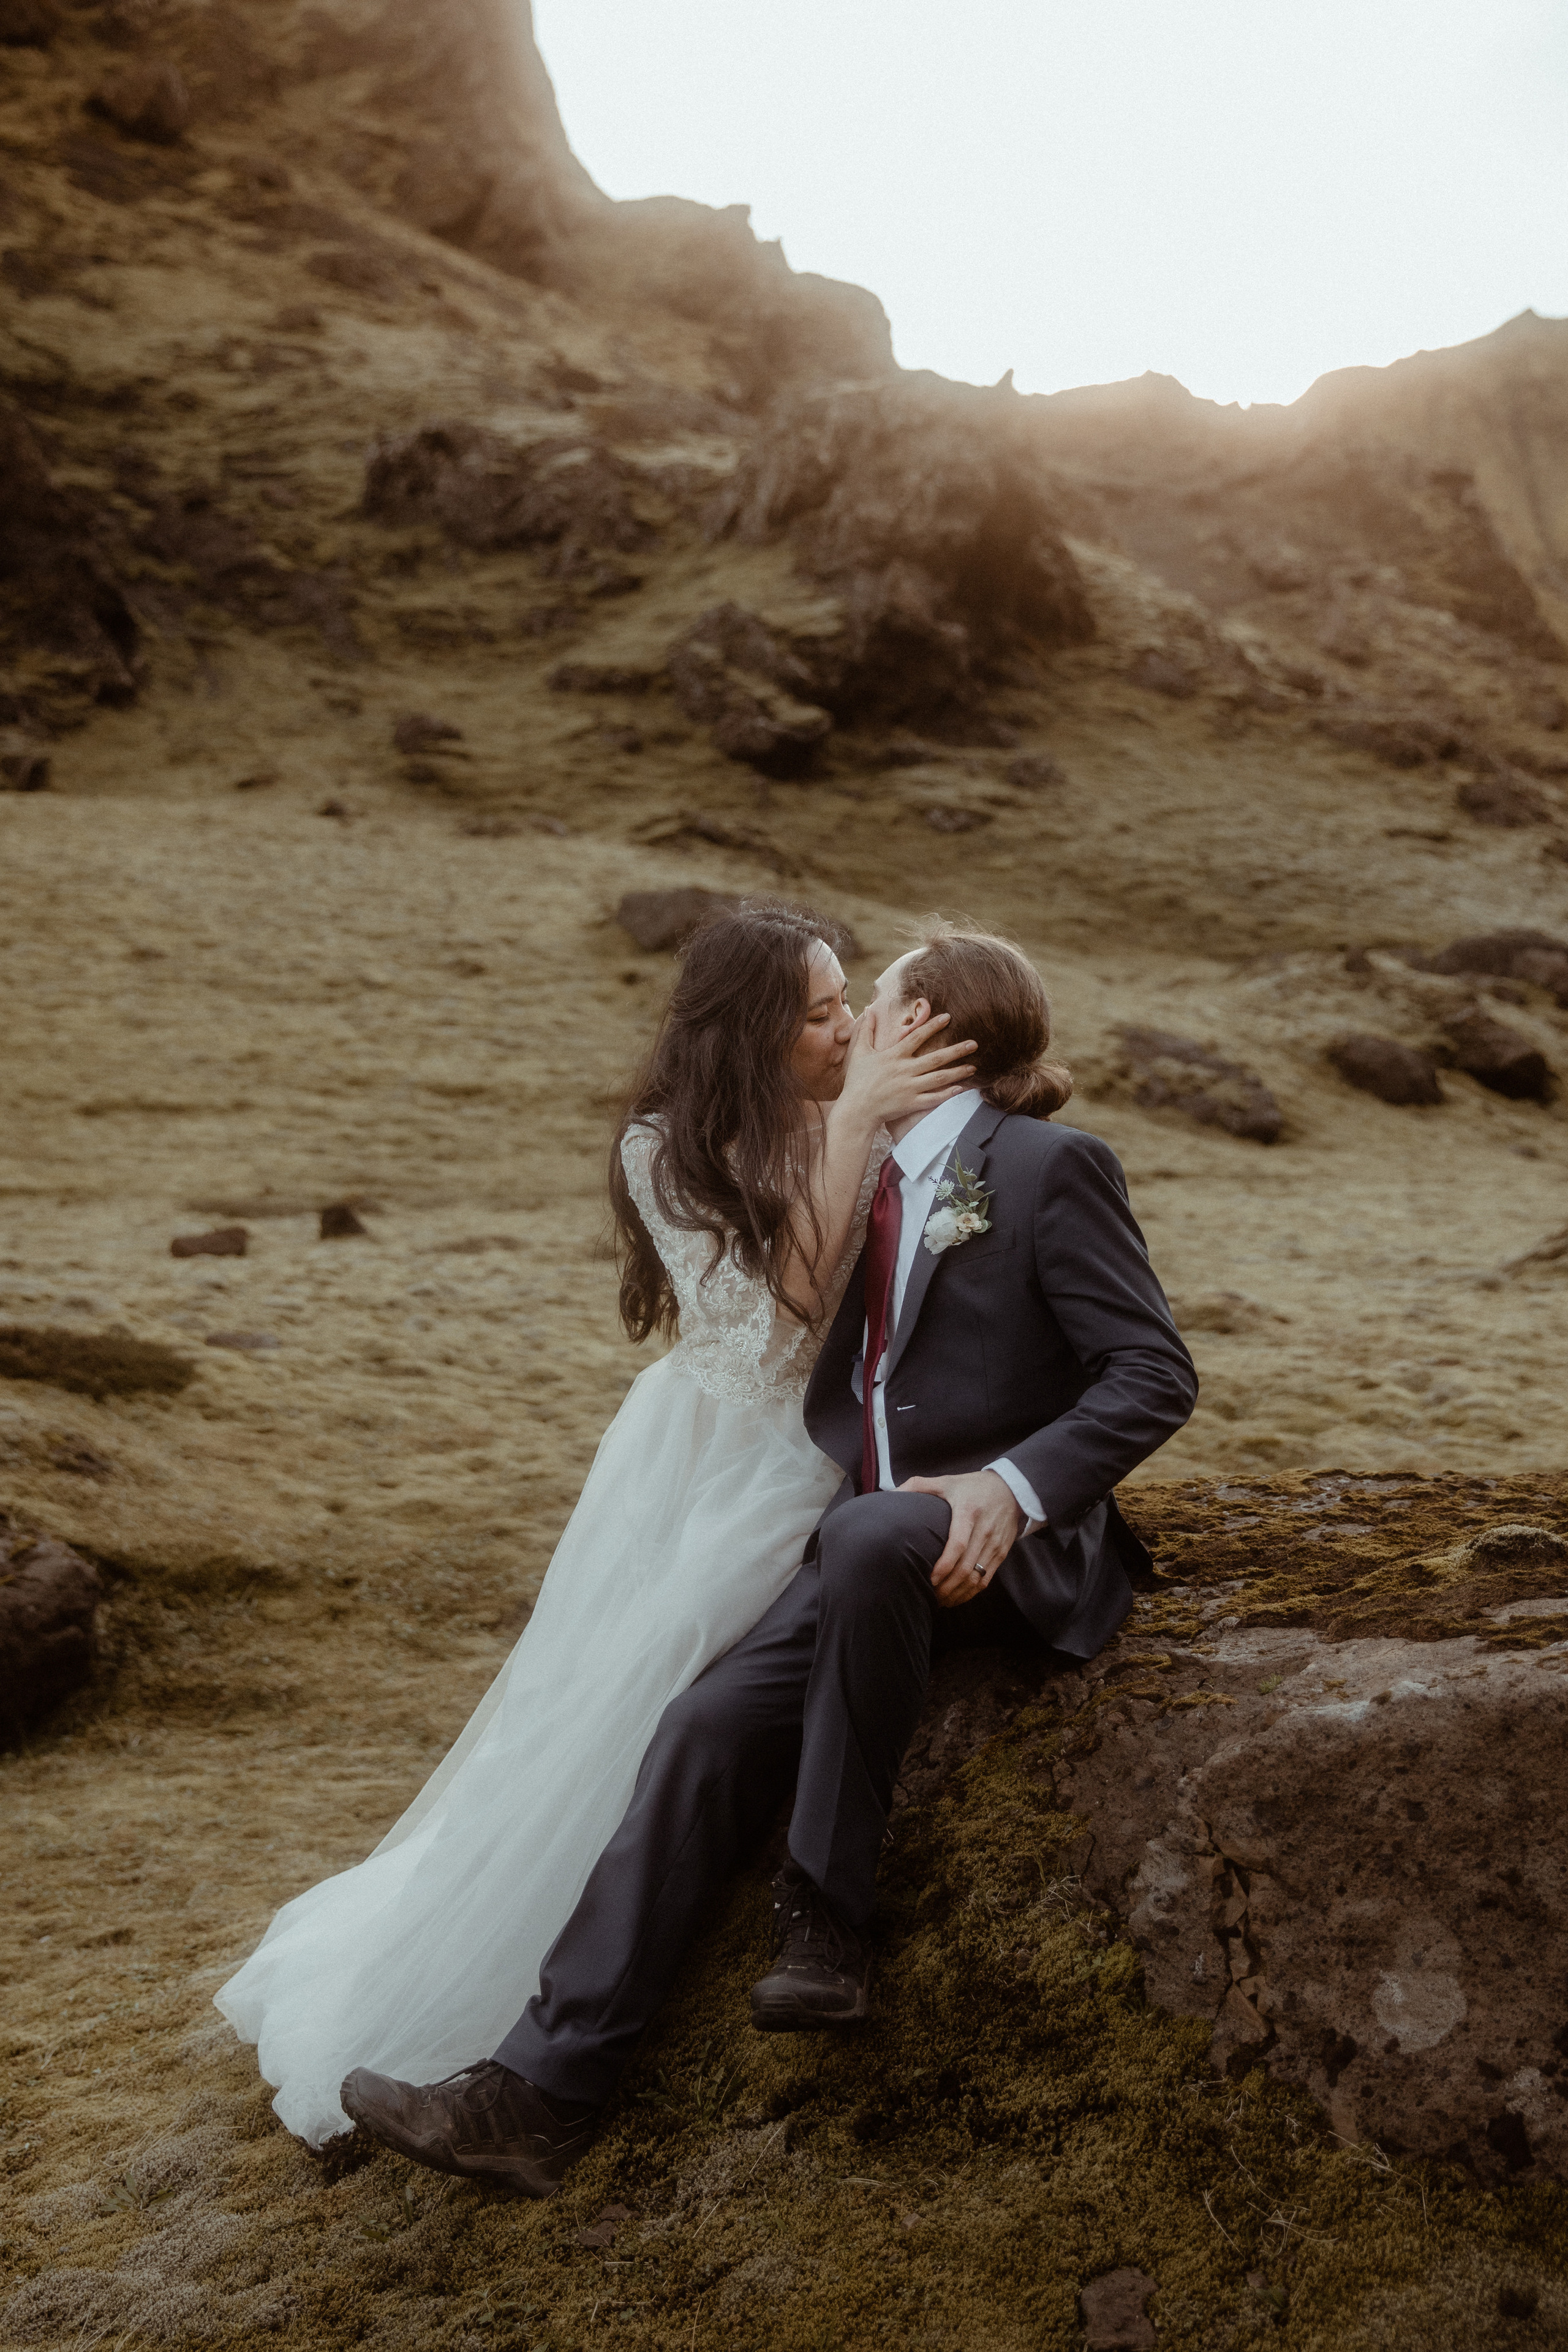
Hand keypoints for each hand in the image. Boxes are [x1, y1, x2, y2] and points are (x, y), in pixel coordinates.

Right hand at [836, 1005, 975, 1132]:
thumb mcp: (859, 1053)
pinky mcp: (911, 1104)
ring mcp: (910, 1088)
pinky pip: (934, 1098)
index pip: (917, 1037)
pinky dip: (948, 1094)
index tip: (948, 1017)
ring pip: (939, 1078)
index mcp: (894, 1056)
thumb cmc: (857, 1081)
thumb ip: (866, 1031)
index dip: (933, 1026)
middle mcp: (905, 1070)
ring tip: (974, 1067)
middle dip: (957, 1050)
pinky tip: (962, 1089)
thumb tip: (868, 1011)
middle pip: (936, 1058)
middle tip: (974, 1043)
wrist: (856, 1110)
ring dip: (958, 1072)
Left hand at [899, 1469, 1022, 1606]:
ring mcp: (994, 1544)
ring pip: (976, 1578)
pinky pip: (986, 1580)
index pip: (958, 1544)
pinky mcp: (1001, 1553)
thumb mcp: (947, 1481)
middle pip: (966, 1568)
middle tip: (929, 1595)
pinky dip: (970, 1593)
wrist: (1011, 1489)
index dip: (944, 1565)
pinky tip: (956, 1597)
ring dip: (957, 1593)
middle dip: (946, 1587)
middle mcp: (984, 1530)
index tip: (929, 1579)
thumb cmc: (973, 1486)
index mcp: (968, 1512)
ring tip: (940, 1601)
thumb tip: (891, 1493)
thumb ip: (918, 1485)